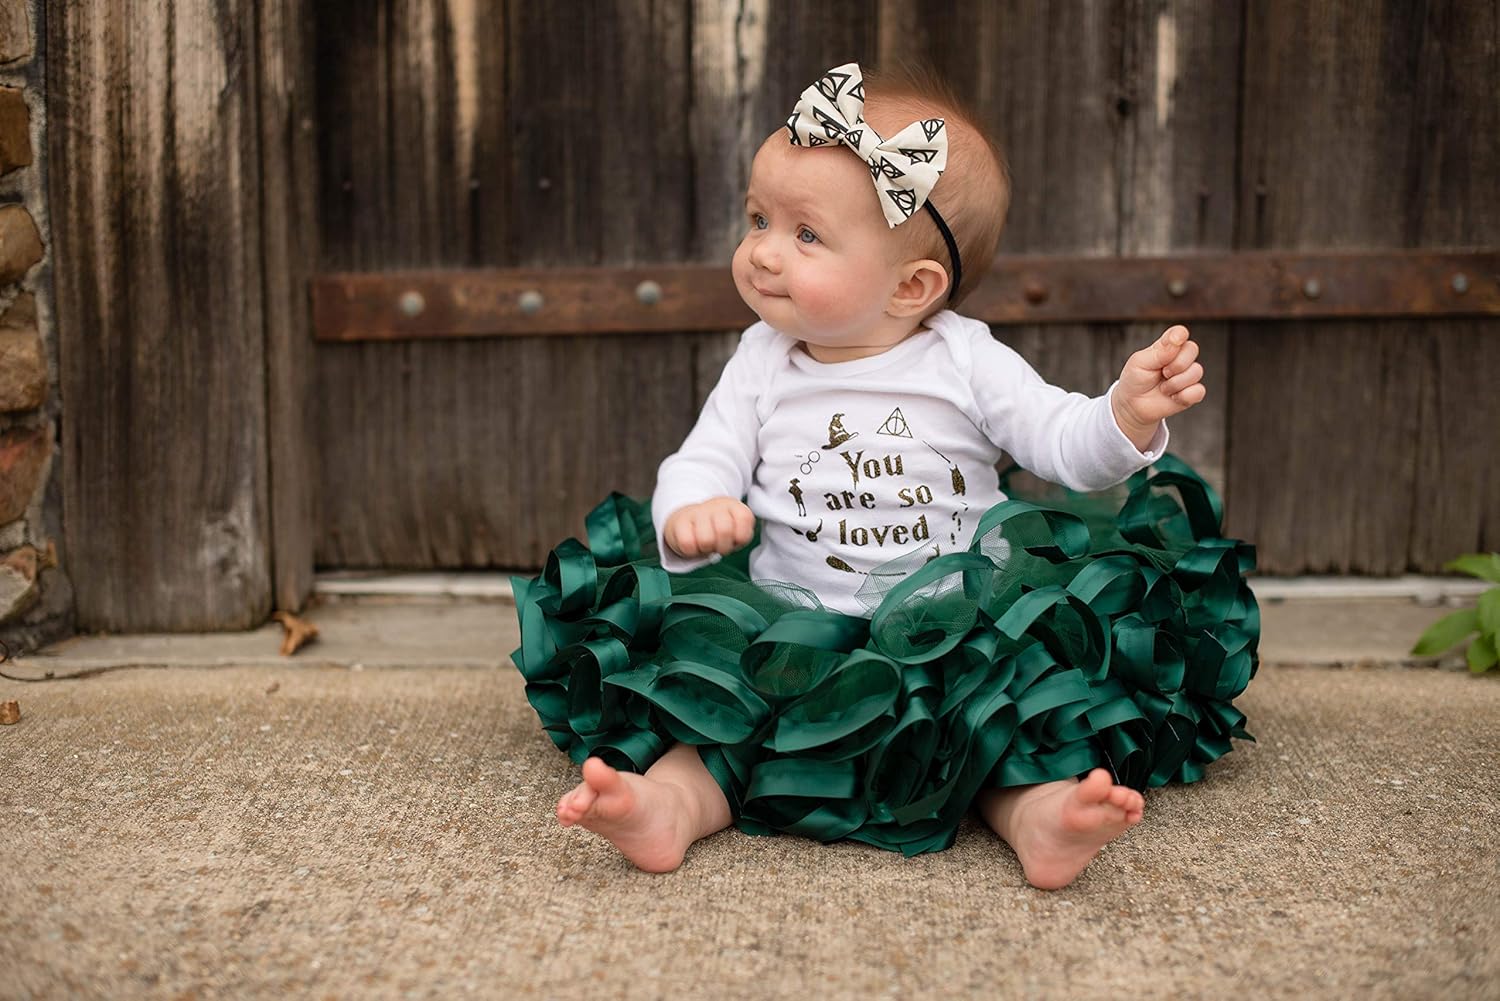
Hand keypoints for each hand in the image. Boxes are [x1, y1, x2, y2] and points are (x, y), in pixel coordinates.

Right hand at [664, 497, 754, 558]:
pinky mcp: (679, 521)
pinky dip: (691, 551)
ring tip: (705, 544)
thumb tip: (737, 540)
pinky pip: (687, 544)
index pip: (744, 521)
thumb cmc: (716, 530)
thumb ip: (742, 535)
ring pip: (706, 540)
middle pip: (725, 531)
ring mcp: (697, 511)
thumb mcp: (736, 532)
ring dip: (706, 549)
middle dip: (722, 546)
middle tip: (717, 545)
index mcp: (734, 506)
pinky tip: (693, 543)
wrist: (688, 519)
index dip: (739, 539)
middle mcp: (717, 504)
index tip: (733, 539)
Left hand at [1112, 325, 1204, 449]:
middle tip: (1161, 373)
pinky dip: (1183, 396)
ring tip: (1163, 388)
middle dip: (1175, 364)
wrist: (1133, 405)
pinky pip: (1199, 391)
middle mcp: (1181, 357)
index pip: (1180, 333)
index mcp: (1167, 346)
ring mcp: (1188, 375)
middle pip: (1192, 349)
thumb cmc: (1135, 379)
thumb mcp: (1140, 362)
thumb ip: (1159, 352)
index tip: (1173, 342)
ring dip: (1175, 383)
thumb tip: (1177, 339)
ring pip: (1196, 372)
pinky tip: (1172, 397)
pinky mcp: (1192, 392)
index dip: (1179, 336)